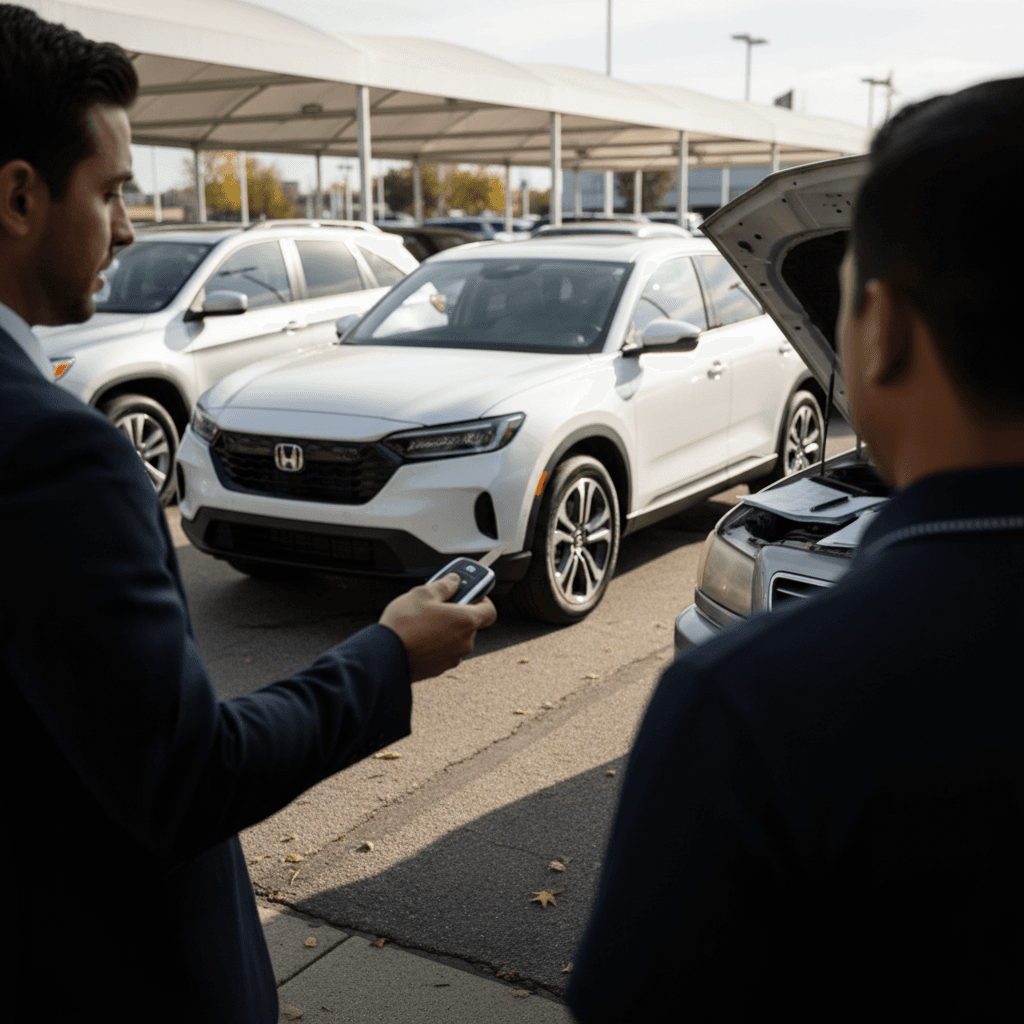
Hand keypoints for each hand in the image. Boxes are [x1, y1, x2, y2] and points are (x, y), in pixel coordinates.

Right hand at [379, 573, 496, 681]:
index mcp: (466, 621)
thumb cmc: (404, 626)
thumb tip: (454, 581)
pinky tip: (418, 637)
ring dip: (445, 629)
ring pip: (455, 638)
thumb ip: (444, 585)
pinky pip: (443, 651)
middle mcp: (465, 642)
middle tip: (438, 605)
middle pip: (470, 624)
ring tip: (422, 622)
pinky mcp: (439, 669)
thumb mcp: (422, 593)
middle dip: (456, 613)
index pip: (490, 610)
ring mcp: (452, 658)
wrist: (385, 657)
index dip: (482, 599)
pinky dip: (436, 644)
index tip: (470, 593)